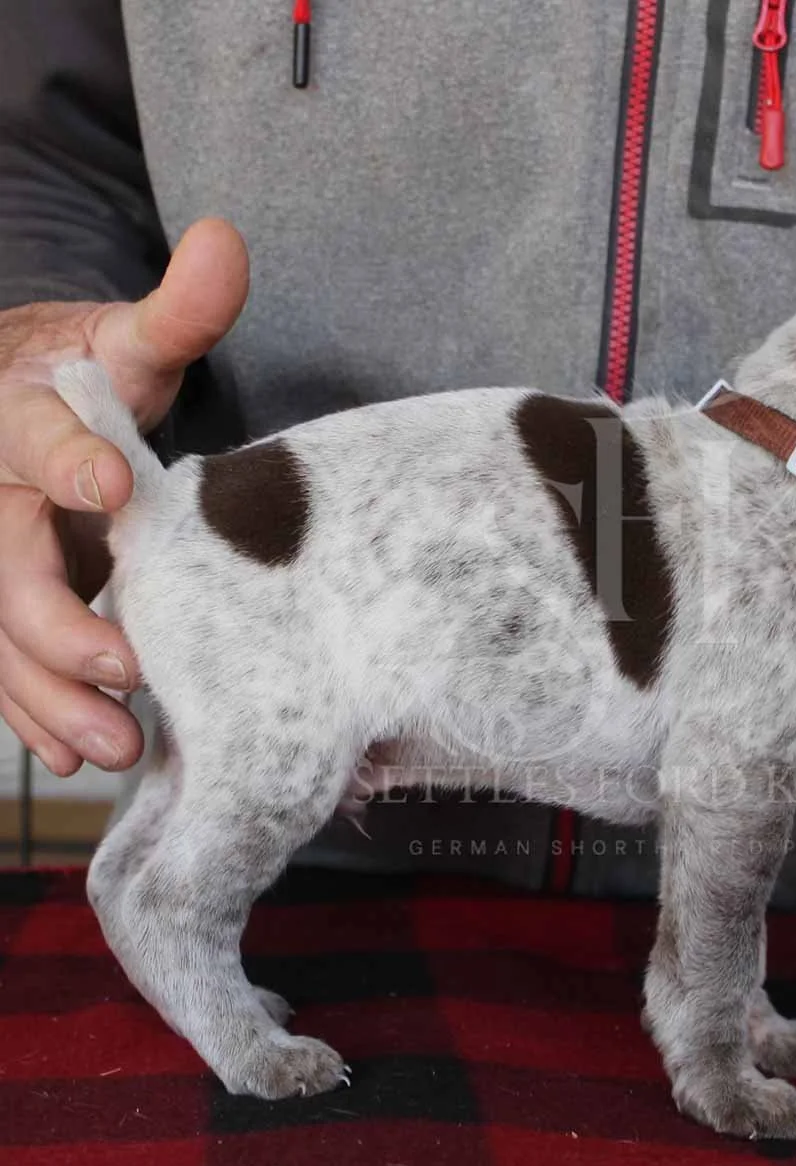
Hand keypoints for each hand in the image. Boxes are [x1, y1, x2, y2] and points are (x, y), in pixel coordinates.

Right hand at [0, 219, 248, 774]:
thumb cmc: (87, 377)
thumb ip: (179, 310)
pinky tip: (76, 751)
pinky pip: (1, 662)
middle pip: (2, 562)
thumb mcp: (130, 342)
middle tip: (122, 670)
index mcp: (17, 414)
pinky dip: (31, 708)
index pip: (32, 433)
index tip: (110, 486)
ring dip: (45, 693)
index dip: (66, 457)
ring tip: (111, 744)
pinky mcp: (3, 602)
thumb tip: (228, 238)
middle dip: (54, 621)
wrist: (25, 406)